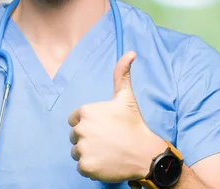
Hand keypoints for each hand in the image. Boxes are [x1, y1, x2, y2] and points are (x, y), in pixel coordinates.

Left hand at [68, 51, 166, 182]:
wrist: (144, 153)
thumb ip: (122, 73)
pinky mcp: (85, 166)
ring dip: (88, 152)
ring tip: (107, 151)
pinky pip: (81, 166)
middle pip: (75, 135)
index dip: (90, 123)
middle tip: (107, 140)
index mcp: (86, 111)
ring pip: (77, 151)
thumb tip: (130, 52)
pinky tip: (106, 162)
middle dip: (88, 138)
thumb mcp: (126, 96)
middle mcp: (80, 129)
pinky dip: (91, 166)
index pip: (75, 119)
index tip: (104, 127)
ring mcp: (82, 148)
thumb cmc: (134, 124)